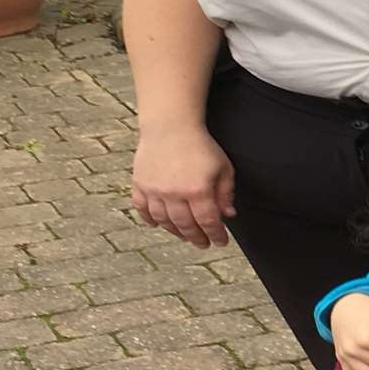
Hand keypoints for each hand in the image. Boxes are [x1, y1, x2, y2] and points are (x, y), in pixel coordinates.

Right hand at [129, 123, 235, 247]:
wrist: (171, 125)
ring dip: (175, 231)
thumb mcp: (223, 166)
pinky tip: (158, 224)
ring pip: (164, 221)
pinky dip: (150, 219)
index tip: (220, 242)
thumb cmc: (201, 145)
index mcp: (198, 189)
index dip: (215, 235)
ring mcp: (155, 190)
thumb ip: (226, 192)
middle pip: (186, 225)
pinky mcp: (140, 185)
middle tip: (203, 244)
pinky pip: (143, 210)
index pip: (208, 221)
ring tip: (184, 235)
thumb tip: (228, 215)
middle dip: (196, 238)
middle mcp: (174, 193)